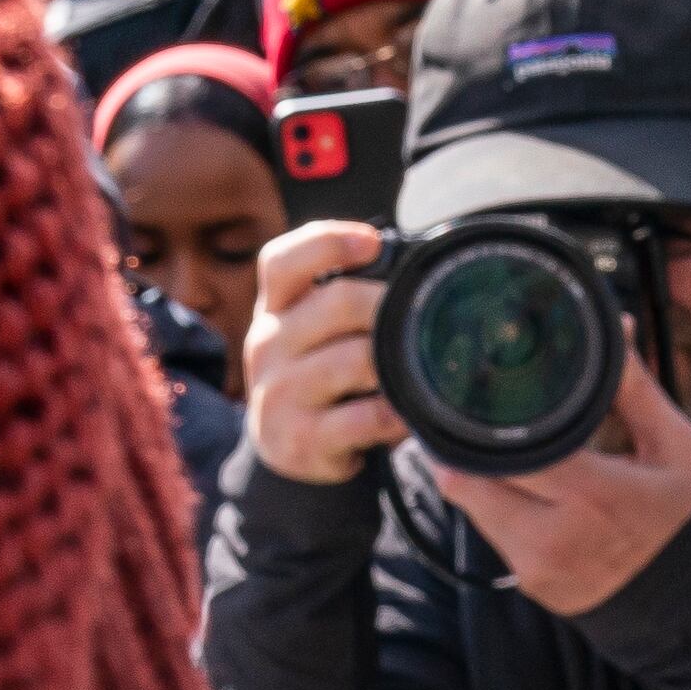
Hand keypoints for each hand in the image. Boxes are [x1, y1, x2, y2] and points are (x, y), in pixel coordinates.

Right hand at [244, 221, 402, 487]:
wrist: (287, 447)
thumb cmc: (316, 374)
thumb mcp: (312, 331)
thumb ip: (343, 298)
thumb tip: (414, 265)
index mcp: (274, 309)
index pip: (281, 261)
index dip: (327, 243)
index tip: (373, 242)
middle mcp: (267, 344)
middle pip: (335, 303)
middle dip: (387, 305)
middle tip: (423, 315)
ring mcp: (279, 393)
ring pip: (355, 360)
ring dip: (396, 363)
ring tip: (420, 369)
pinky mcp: (301, 438)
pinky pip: (365, 417)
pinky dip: (396, 413)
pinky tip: (409, 414)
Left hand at [439, 336, 690, 615]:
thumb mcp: (678, 448)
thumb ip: (635, 390)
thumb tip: (613, 328)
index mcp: (595, 493)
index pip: (504, 451)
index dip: (480, 422)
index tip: (477, 397)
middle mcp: (555, 535)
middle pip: (470, 481)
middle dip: (468, 449)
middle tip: (478, 422)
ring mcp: (538, 567)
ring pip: (473, 508)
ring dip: (481, 479)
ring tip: (509, 457)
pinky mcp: (533, 587)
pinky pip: (494, 537)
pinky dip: (502, 511)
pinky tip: (534, 498)